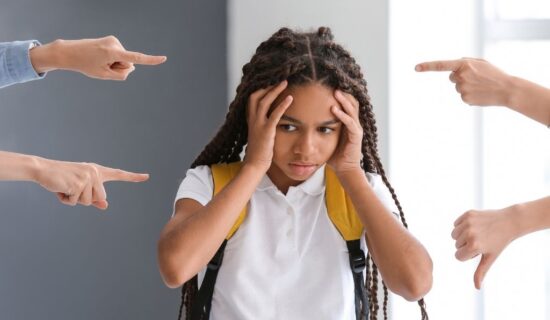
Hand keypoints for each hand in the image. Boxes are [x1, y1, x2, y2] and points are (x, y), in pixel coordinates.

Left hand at [30, 36, 166, 79]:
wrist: (69, 52)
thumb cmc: (85, 65)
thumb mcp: (104, 75)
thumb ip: (122, 74)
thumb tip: (132, 67)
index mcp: (113, 53)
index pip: (136, 58)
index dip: (151, 60)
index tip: (164, 59)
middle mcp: (115, 43)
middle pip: (127, 63)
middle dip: (118, 68)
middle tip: (101, 66)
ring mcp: (114, 40)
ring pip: (123, 59)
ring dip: (113, 63)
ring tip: (98, 61)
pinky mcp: (112, 40)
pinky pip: (119, 55)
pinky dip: (112, 58)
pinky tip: (99, 57)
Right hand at [33, 157, 148, 209]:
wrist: (44, 170)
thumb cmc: (63, 179)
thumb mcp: (80, 188)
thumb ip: (93, 197)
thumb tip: (105, 205)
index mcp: (97, 171)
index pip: (119, 174)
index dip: (133, 177)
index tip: (147, 176)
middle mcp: (95, 172)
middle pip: (99, 198)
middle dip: (84, 199)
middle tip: (71, 187)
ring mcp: (87, 177)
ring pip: (87, 202)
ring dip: (73, 199)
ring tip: (65, 187)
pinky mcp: (78, 183)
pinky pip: (75, 202)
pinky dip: (66, 199)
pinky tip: (61, 189)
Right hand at [243, 81, 292, 171]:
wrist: (255, 164)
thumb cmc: (259, 151)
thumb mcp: (259, 134)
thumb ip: (262, 124)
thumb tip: (269, 119)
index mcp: (250, 119)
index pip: (252, 98)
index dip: (261, 89)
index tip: (270, 82)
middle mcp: (252, 119)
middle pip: (256, 96)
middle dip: (267, 86)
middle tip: (279, 79)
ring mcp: (258, 124)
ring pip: (264, 101)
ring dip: (275, 90)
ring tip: (285, 82)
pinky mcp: (266, 131)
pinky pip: (274, 114)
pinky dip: (282, 104)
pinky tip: (290, 98)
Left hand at [327, 90, 362, 173]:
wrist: (344, 169)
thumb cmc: (335, 154)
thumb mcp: (327, 137)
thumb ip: (321, 127)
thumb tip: (307, 119)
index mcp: (348, 122)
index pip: (347, 103)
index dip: (341, 94)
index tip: (330, 85)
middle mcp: (354, 123)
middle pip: (352, 102)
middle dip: (344, 93)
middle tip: (333, 84)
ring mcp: (356, 129)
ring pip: (352, 109)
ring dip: (344, 100)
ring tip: (335, 92)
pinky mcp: (356, 136)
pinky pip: (350, 122)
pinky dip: (342, 115)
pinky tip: (334, 109)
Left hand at [415, 58, 512, 105]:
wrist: (506, 89)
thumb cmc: (493, 74)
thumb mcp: (480, 62)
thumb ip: (465, 62)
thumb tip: (451, 68)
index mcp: (464, 64)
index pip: (441, 65)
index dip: (427, 66)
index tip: (416, 68)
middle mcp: (461, 76)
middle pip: (452, 77)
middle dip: (460, 77)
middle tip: (476, 78)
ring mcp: (462, 89)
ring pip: (457, 87)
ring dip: (466, 86)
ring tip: (481, 86)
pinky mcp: (465, 99)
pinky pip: (462, 96)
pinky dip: (470, 95)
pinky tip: (480, 94)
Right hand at [451, 207, 518, 288]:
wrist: (509, 222)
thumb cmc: (500, 242)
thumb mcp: (490, 258)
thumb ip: (480, 272)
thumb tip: (477, 287)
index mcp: (474, 247)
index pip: (458, 256)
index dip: (468, 255)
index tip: (479, 250)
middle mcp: (470, 234)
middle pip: (456, 245)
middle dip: (466, 245)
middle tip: (481, 240)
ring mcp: (468, 223)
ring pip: (453, 234)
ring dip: (461, 235)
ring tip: (476, 233)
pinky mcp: (467, 214)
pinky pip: (455, 224)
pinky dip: (461, 225)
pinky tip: (474, 225)